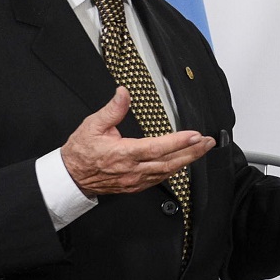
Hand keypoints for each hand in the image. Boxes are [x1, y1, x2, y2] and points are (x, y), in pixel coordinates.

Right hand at [60, 88, 214, 195]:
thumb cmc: (80, 151)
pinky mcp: (134, 186)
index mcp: (123, 154)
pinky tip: (182, 162)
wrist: (70, 177)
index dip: (178, 142)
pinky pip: (159, 179)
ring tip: (201, 149)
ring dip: (187, 161)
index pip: (157, 148)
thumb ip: (112, 110)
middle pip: (169, 163)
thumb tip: (124, 93)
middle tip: (208, 142)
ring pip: (167, 172)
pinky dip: (174, 170)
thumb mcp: (92, 125)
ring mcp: (134, 181)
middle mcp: (132, 170)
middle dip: (192, 152)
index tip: (195, 135)